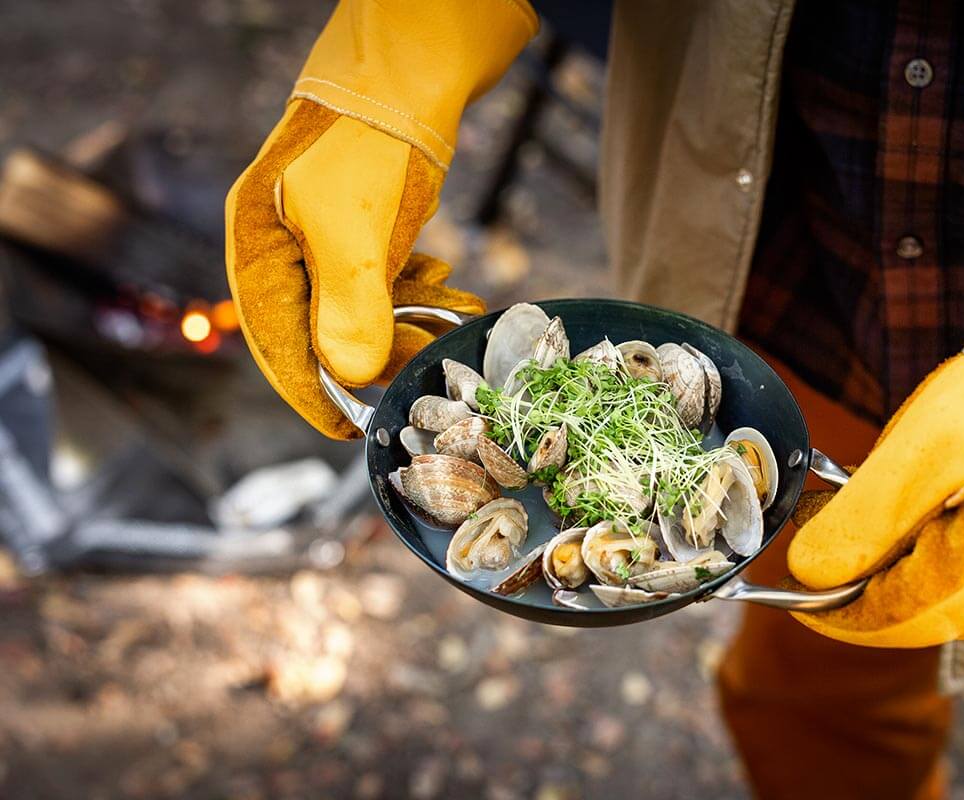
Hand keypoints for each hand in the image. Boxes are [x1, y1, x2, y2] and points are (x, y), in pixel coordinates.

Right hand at [224, 0, 535, 437]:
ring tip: (450, 323)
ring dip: (407, 324)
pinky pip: (385, 282)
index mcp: (257, 247)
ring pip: (361, 309)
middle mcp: (284, 247)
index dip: (311, 393)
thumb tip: (350, 375)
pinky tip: (446, 285)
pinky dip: (418, 293)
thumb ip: (349, 302)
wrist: (411, 72)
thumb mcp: (353, 225)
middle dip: (376, 358)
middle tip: (424, 372)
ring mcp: (325, 236)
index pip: (274, 342)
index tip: (348, 433)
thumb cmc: (369, 143)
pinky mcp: (365, 227)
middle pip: (320, 332)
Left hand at [787, 165, 963, 646]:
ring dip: (910, 578)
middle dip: (868, 590)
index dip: (835, 612)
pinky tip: (936, 518)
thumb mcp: (920, 450)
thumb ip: (862, 523)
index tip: (793, 594)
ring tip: (875, 523)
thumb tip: (809, 572)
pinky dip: (955, 562)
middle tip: (823, 546)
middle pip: (931, 618)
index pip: (896, 622)